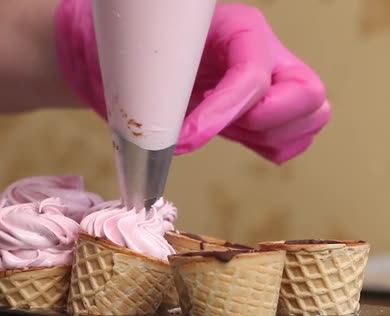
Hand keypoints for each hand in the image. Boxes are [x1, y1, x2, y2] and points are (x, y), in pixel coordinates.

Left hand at [55, 1, 329, 163]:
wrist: (144, 53)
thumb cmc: (145, 49)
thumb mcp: (147, 59)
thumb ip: (160, 93)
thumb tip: (168, 141)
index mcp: (240, 29)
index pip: (252, 75)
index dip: (222, 112)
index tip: (189, 135)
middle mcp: (267, 54)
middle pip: (308, 94)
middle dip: (266, 123)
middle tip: (224, 128)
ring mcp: (275, 82)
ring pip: (311, 118)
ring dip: (266, 137)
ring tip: (224, 128)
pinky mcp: (269, 108)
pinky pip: (292, 140)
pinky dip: (268, 147)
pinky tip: (234, 133)